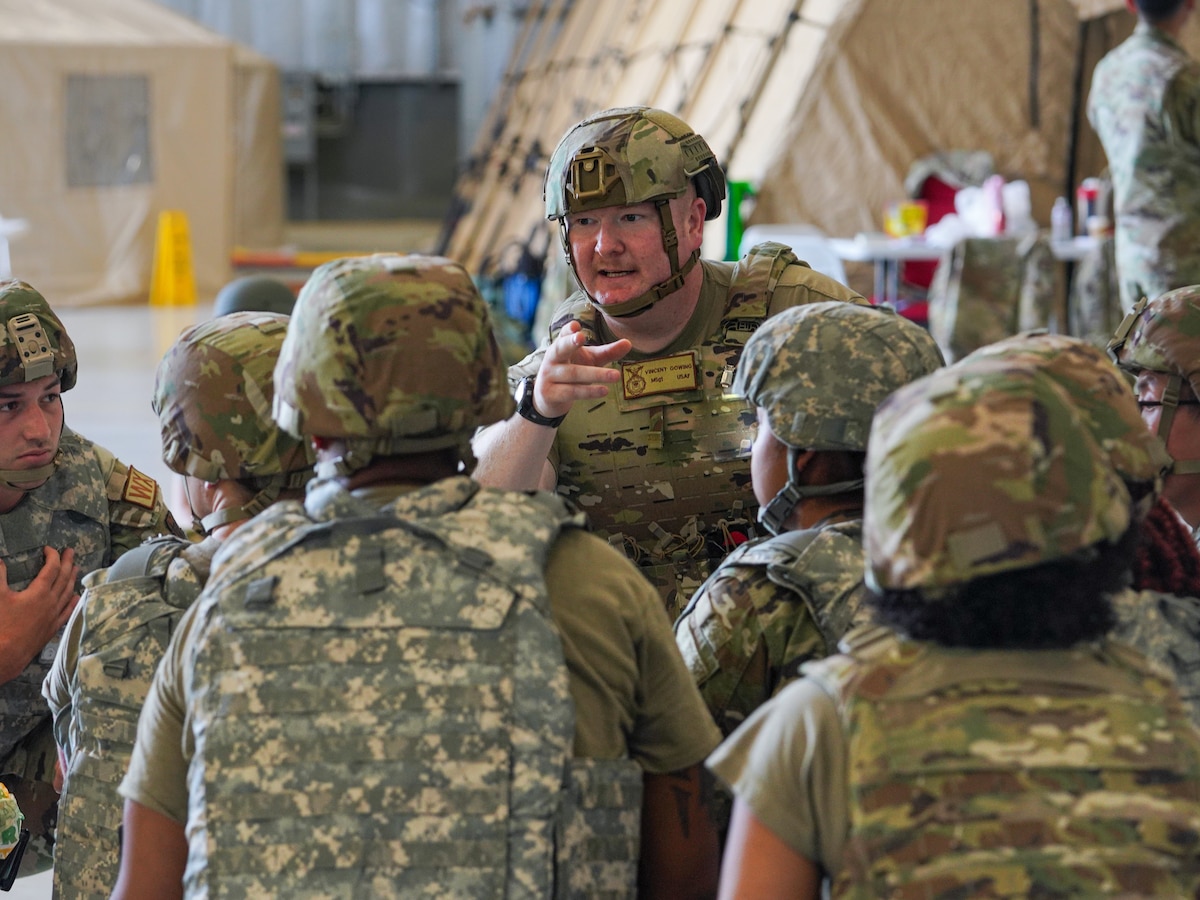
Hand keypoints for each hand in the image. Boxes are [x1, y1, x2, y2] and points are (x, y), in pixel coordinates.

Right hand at [0, 547, 78, 683]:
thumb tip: (0, 561)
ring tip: (76, 568)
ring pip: (68, 593)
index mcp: (39, 592)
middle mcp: (51, 602)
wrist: (6, 653)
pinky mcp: (52, 628)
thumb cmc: (1, 624)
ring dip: (72, 578)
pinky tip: (77, 597)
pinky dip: (73, 601)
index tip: (48, 549)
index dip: (52, 556)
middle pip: (63, 578)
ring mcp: (54, 616)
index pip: (51, 568)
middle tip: (71, 551)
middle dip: (67, 562)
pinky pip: (67, 611)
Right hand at [534, 320, 630, 419]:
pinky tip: (604, 390)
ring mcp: (548, 376)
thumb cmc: (573, 371)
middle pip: (561, 348)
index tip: (576, 325)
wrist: (548, 397)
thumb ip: (608, 352)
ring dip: (595, 375)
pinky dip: (589, 392)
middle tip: (581, 337)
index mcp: (561, 346)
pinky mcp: (550, 393)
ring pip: (573, 373)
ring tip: (615, 375)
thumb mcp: (591, 360)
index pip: (563, 334)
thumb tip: (629, 343)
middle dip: (570, 343)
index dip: (569, 330)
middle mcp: (552, 358)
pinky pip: (571, 392)